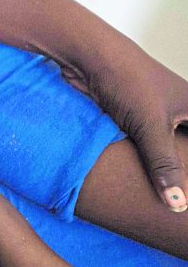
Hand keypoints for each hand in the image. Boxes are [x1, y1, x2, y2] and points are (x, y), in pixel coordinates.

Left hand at [59, 48, 187, 210]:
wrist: (88, 57)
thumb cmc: (126, 80)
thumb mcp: (149, 127)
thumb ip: (163, 166)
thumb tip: (178, 206)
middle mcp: (183, 113)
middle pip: (187, 152)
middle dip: (184, 176)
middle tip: (182, 209)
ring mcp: (159, 118)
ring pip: (169, 154)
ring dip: (166, 175)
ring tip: (170, 206)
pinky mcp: (135, 123)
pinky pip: (147, 151)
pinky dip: (146, 166)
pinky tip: (145, 189)